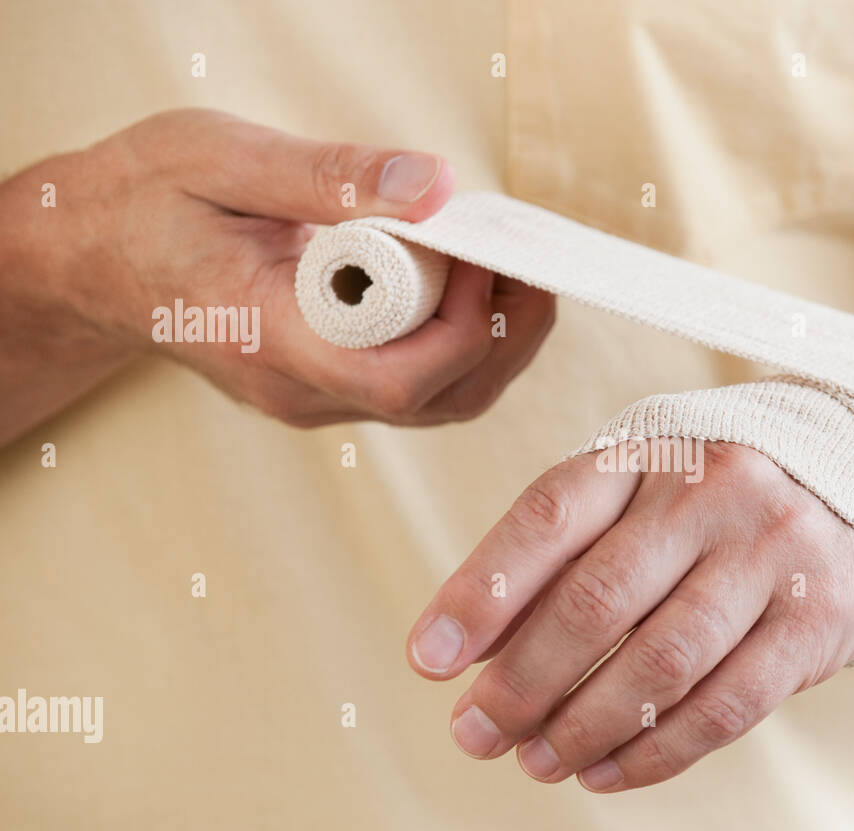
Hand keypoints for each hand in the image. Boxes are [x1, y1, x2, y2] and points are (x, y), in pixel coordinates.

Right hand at [0, 108, 554, 438]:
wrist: (85, 258)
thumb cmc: (139, 206)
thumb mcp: (218, 161)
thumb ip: (329, 176)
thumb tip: (435, 187)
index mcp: (271, 340)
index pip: (400, 377)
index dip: (467, 325)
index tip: (480, 250)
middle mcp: (300, 390)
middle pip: (440, 399)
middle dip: (503, 334)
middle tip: (524, 259)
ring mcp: (313, 397)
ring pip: (438, 402)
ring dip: (493, 342)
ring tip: (508, 268)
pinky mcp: (324, 385)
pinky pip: (416, 385)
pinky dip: (461, 342)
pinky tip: (470, 285)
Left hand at [405, 440, 853, 790]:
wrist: (849, 493)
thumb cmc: (703, 505)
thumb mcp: (632, 496)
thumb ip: (557, 557)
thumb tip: (470, 651)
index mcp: (648, 451)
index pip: (550, 516)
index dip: (483, 592)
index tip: (429, 659)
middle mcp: (713, 490)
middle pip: (599, 599)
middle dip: (523, 682)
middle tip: (474, 734)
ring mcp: (773, 553)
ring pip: (661, 663)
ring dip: (584, 729)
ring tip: (536, 762)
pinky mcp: (817, 620)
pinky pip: (725, 706)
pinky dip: (655, 754)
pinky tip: (604, 773)